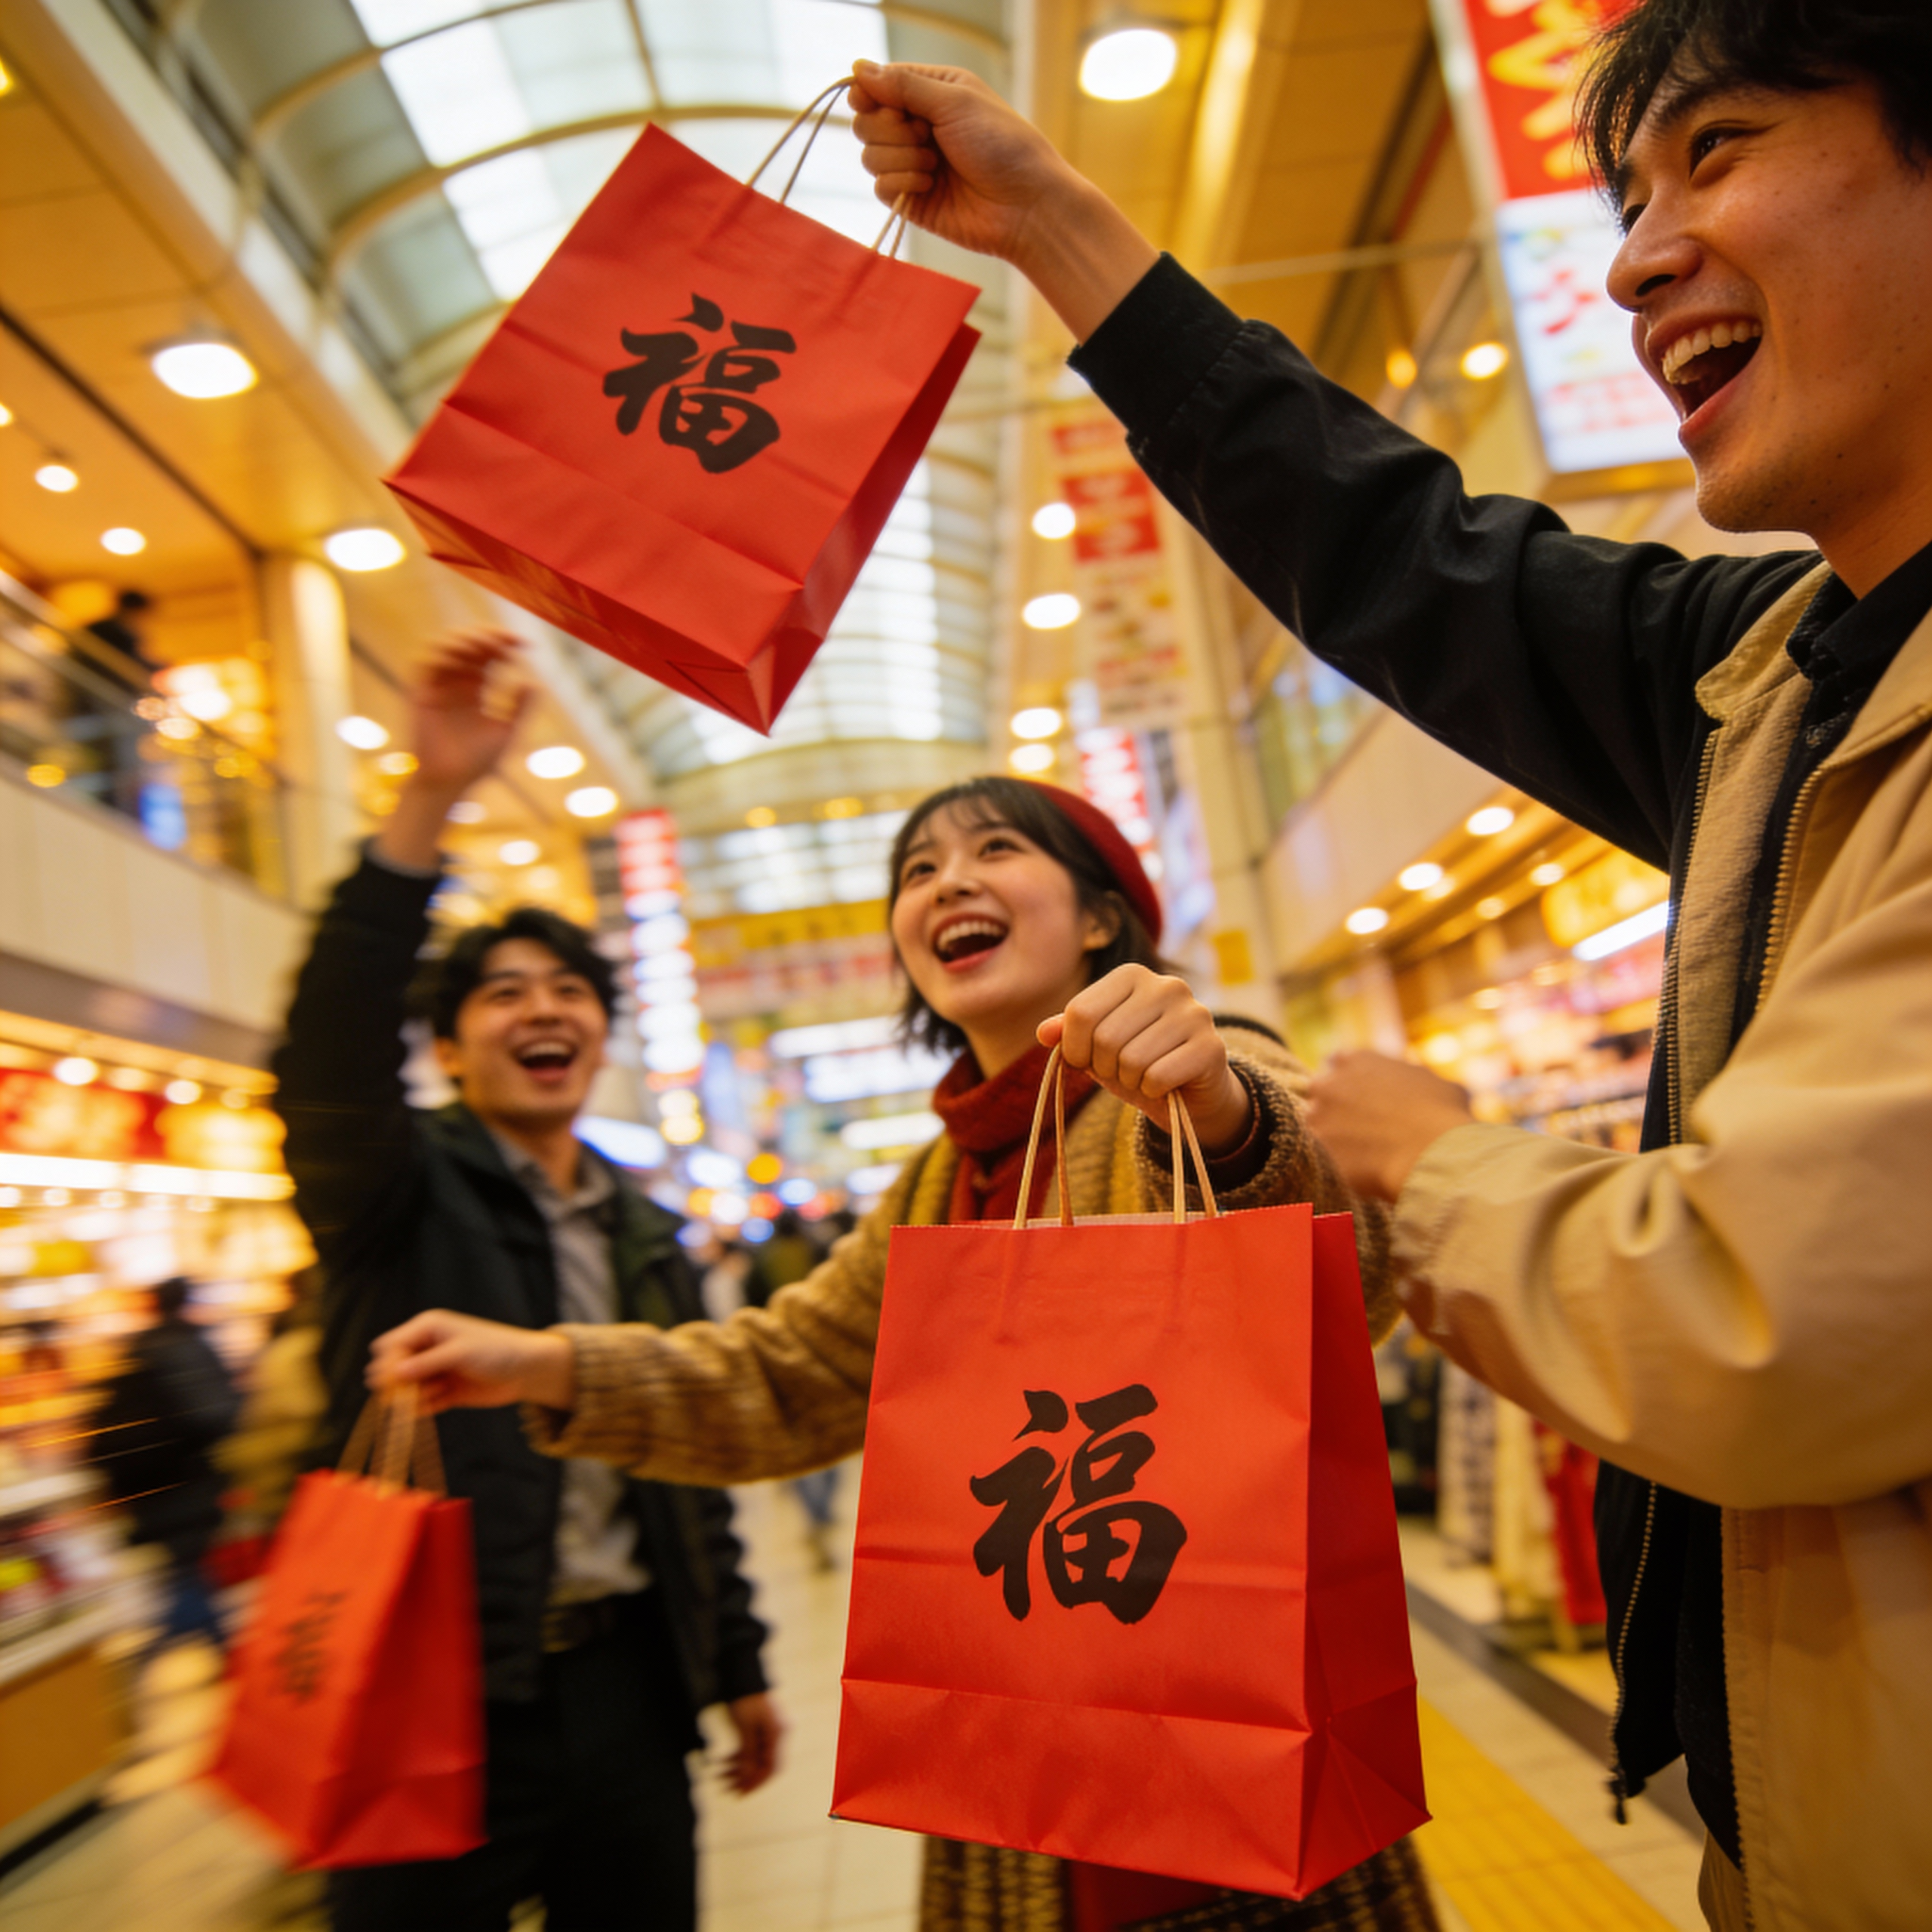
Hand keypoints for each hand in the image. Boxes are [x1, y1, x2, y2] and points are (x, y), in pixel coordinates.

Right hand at [368, 1309, 574, 1413]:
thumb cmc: (496, 1349)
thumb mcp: (459, 1352)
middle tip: (410, 1392)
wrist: (527, 1370)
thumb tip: (390, 1375)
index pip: (390, 1346)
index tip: (391, 1382)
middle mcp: (427, 1349)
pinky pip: (422, 1404)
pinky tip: (442, 1400)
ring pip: (405, 1390)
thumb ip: (425, 1363)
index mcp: (427, 1328)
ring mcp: (435, 1371)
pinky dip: (425, 1407)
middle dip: (396, 1383)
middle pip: (393, 1369)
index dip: (387, 1364)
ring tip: (439, 1390)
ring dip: (413, 1396)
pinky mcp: (444, 1392)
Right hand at [375, 631, 532, 869]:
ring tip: (485, 647)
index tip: (527, 644)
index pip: (490, 653)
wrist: (450, 781)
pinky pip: (424, 662)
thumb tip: (534, 682)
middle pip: (469, 643)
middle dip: (487, 635)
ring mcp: (437, 685)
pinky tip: (462, 660)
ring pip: (445, 645)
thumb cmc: (477, 763)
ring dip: (464, 640)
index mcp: (476, 688)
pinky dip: (442, 655)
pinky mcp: (419, 692)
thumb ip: (521, 708)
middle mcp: (456, 682)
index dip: (506, 641)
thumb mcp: (506, 732)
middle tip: (507, 641)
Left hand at [720, 1693, 782, 1795]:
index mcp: (777, 1735)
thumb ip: (748, 1755)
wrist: (741, 1673)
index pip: (771, 1768)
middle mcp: (776, 1735)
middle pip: (762, 1765)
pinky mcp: (758, 1728)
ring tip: (718, 1774)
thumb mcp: (745, 1728)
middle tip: (724, 1787)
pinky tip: (722, 1761)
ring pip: (754, 1758)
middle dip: (743, 1777)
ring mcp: (767, 1731)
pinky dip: (736, 1756)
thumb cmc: (744, 1699)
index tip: (739, 1793)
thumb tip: (747, 1779)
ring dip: (737, 1768)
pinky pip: (750, 1748)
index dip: (755, 1783)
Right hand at [848, 62, 1155, 338]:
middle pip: (866, 121)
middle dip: (890, 129)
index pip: (878, 86)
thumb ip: (904, 86)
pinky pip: (880, 187)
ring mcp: (913, 165)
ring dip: (902, 157)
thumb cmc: (1003, 146)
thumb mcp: (955, 102)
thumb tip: (857, 67)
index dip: (868, 93)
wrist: (1026, 206)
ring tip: (936, 165)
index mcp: (931, 93)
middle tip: (925, 137)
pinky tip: (931, 186)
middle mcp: (918, 127)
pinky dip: (903, 183)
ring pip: (870, 155)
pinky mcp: (912, 200)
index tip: (871, 100)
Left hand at [1039, 966, 1250, 1152]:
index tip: (1089, 1059)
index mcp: (1133, 975)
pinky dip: (1153, 1091)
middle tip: (1123, 1071)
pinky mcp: (1211, 1046)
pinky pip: (1158, 1077)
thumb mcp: (1095, 1046)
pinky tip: (1165, 1085)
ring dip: (1130, 1081)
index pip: (1080, 1012)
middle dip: (1105, 1067)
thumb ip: (1068, 1033)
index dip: (1075, 1048)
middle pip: (1105, 1037)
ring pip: (1132, 1059)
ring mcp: (1194, 1013)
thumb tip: (1044, 1033)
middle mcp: (1168, 985)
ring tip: (1144, 1076)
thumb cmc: (1136, 1063)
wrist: (1190, 1093)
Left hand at [1305, 1051, 1476, 1200]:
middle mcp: (1330, 1083)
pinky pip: (1326, 1155)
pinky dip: (1341, 1161)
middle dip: (1335, 1104)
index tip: (1361, 1095)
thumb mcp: (1434, 1083)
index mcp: (1356, 1059)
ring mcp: (1319, 1116)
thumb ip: (1412, 1078)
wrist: (1433, 1153)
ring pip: (1319, 1123)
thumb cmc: (1443, 1115)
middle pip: (1321, 1091)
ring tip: (1366, 1150)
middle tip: (1359, 1124)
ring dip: (1335, 1134)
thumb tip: (1416, 1084)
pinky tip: (1366, 1169)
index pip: (1338, 1062)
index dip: (1350, 1079)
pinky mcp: (1319, 1150)